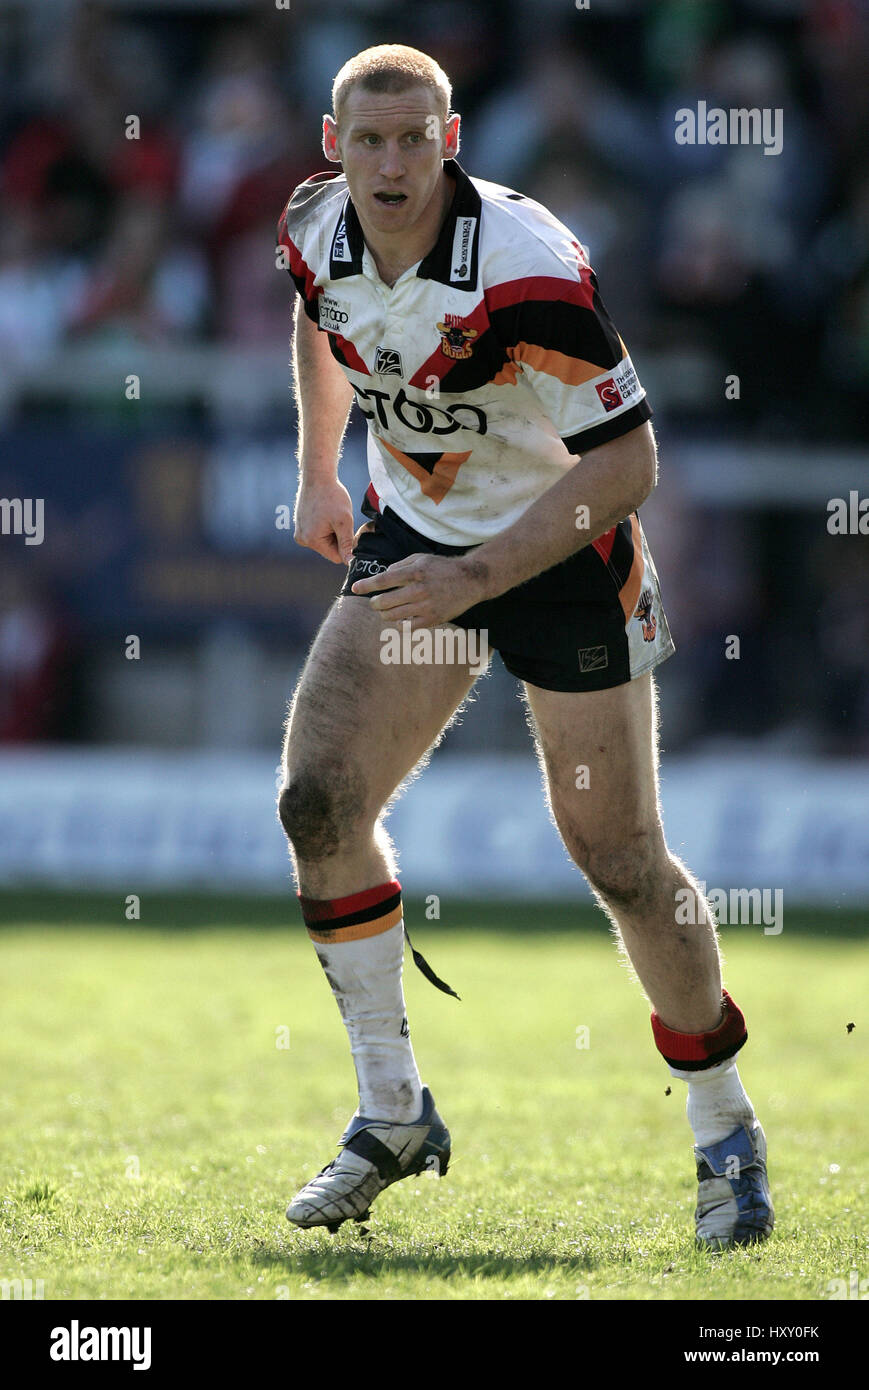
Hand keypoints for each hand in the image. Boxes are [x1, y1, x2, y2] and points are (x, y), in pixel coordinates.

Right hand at [293, 477, 355, 563]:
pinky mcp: (301, 524)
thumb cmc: (332, 496)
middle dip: (338, 537)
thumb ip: (347, 543)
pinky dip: (325, 525)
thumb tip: (349, 563)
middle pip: (330, 549)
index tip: (348, 529)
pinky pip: (318, 532)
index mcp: (311, 540)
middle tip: (340, 519)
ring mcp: (300, 531)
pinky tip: (325, 512)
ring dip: (332, 530)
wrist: (317, 476)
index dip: (346, 546)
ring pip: (325, 540)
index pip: (336, 556)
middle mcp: (302, 539)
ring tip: (331, 514)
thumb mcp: (344, 520)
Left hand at [351, 552, 488, 627]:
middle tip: (375, 603)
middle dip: (375, 603)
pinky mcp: (433, 619)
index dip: (367, 585)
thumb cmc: (443, 567)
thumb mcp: (421, 559)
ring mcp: (427, 606)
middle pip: (386, 602)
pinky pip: (408, 627)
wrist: (471, 580)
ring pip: (394, 616)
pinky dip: (400, 624)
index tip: (355, 588)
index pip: (384, 580)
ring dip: (385, 614)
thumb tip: (384, 575)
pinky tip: (400, 619)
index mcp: (415, 572)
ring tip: (385, 611)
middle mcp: (420, 589)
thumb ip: (400, 566)